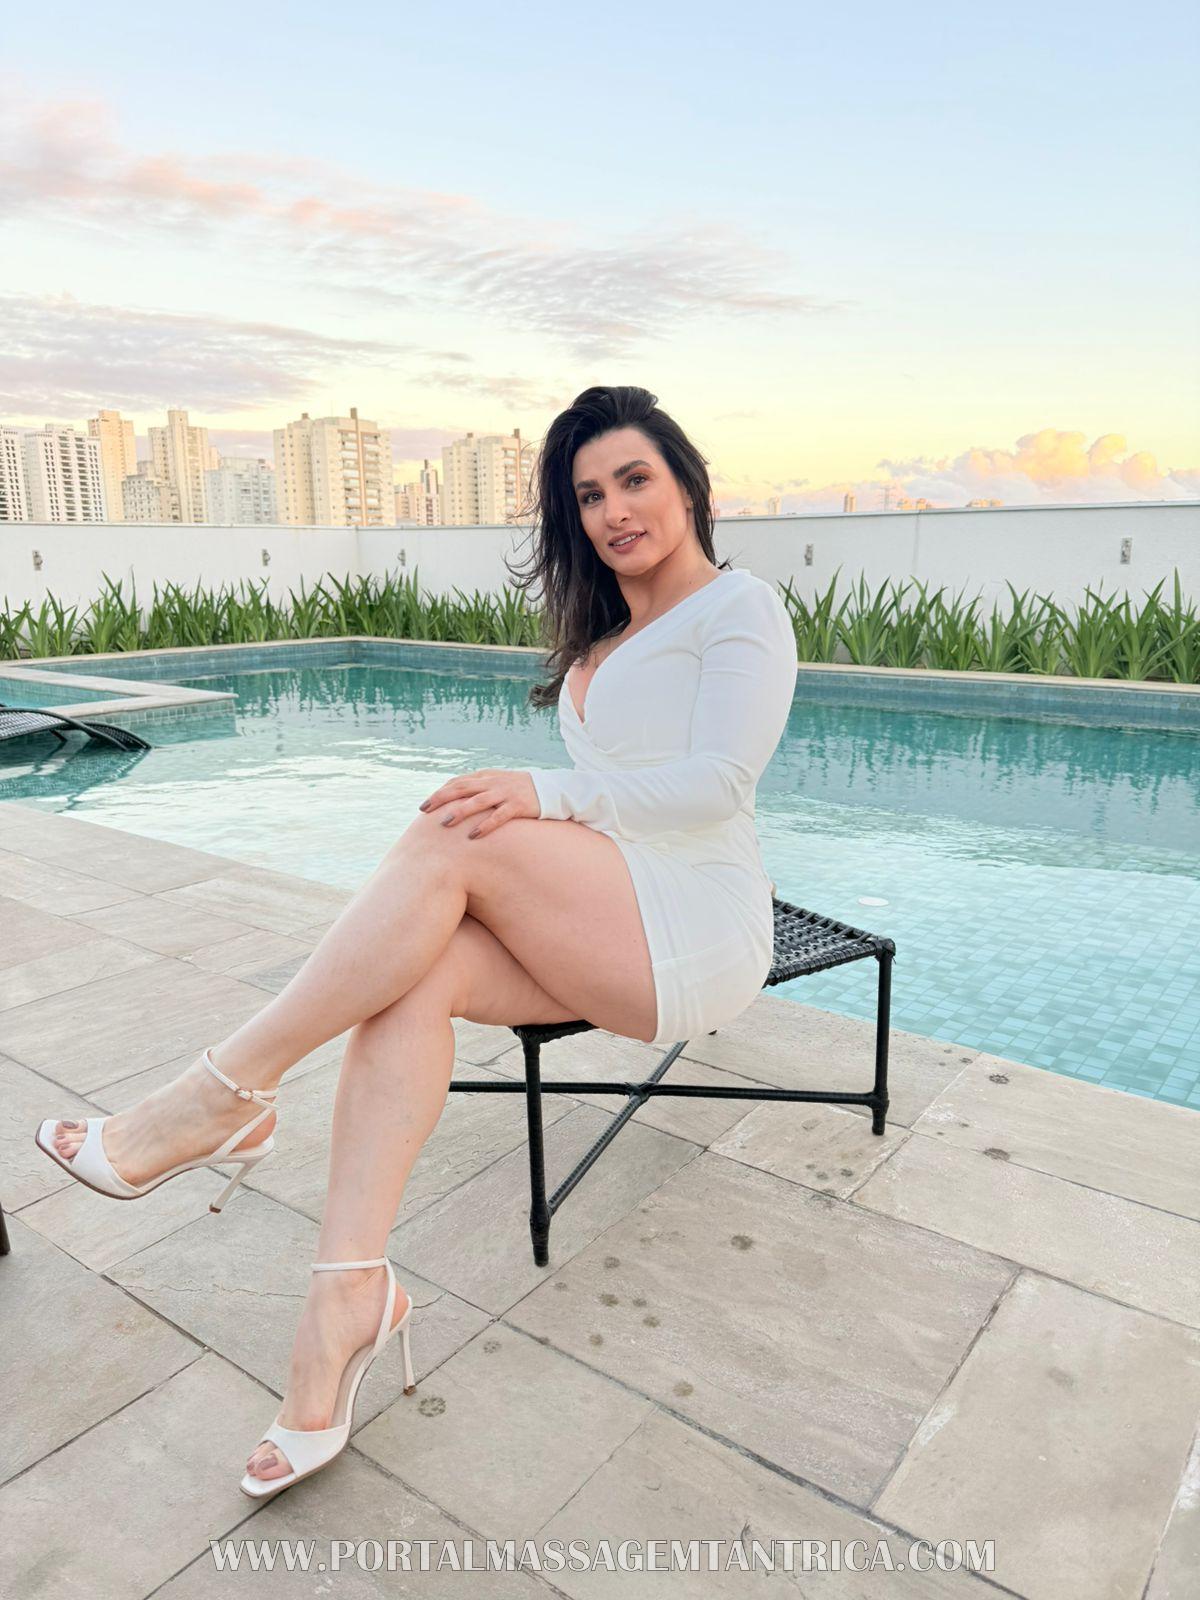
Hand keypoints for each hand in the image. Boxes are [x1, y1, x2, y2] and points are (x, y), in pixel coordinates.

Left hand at [419, 769, 539, 838]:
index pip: (457, 782)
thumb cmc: (519, 789)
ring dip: (460, 812)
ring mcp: (505, 793)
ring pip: (477, 801)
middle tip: (425, 811)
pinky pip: (499, 816)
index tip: (424, 806)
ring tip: (445, 823)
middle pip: (462, 788)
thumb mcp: (497, 783)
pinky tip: (473, 835)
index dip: (439, 793)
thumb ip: (478, 787)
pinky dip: (485, 825)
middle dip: (441, 799)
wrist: (550, 789)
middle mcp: (493, 783)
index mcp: (486, 777)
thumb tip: (454, 798)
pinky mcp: (518, 805)